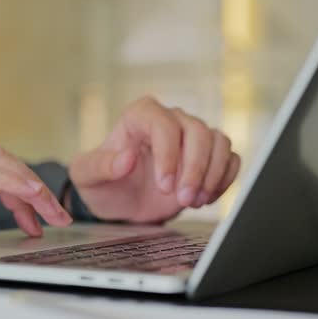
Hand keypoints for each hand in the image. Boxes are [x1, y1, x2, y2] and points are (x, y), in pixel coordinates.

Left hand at [69, 96, 240, 222]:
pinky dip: (224, 179)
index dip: (169, 155)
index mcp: (139, 116)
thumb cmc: (101, 183)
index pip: (163, 125)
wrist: (118, 202)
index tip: (164, 185)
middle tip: (183, 200)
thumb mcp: (87, 177)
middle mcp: (169, 120)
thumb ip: (101, 166)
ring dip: (212, 174)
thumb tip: (126, 158)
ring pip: (219, 142)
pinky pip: (230, 158)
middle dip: (194, 169)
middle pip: (197, 132)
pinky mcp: (208, 156)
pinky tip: (206, 198)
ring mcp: (191, 137)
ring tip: (194, 202)